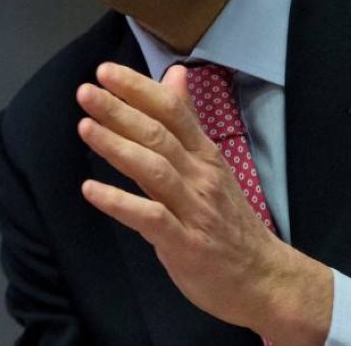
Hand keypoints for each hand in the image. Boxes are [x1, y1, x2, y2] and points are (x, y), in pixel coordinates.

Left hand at [76, 63, 331, 344]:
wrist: (265, 278)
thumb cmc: (228, 220)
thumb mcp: (210, 163)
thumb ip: (186, 121)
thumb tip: (174, 74)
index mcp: (204, 154)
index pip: (172, 111)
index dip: (139, 89)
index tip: (105, 71)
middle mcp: (200, 176)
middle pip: (158, 135)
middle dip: (120, 110)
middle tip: (85, 91)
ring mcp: (194, 209)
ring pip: (154, 170)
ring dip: (118, 146)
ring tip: (85, 127)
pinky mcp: (185, 244)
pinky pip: (150, 218)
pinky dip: (119, 202)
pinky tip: (90, 190)